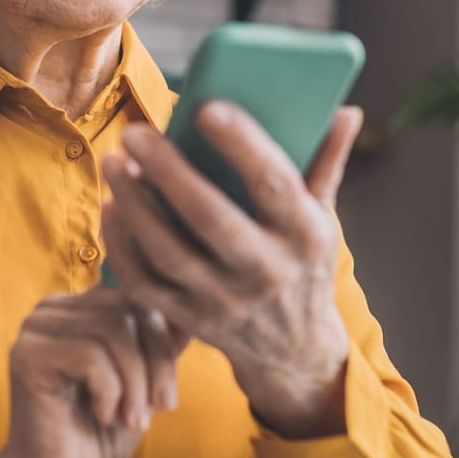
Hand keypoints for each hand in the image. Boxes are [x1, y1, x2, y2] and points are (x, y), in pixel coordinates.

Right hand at [0, 288, 186, 457]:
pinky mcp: (27, 354)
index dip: (164, 340)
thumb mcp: (143, 383)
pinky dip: (110, 392)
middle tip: (161, 408)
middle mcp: (53, 310)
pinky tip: (102, 416)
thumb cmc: (98, 434)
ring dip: (135, 383)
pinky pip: (91, 356)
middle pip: (128, 310)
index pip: (137, 296)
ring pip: (114, 331)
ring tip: (132, 420)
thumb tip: (190, 315)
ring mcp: (35, 329)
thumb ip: (160, 345)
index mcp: (78, 308)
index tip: (168, 395)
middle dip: (156, 362)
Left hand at [100, 103, 361, 438]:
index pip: (274, 183)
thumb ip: (327, 162)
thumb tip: (346, 110)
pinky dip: (122, 246)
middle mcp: (267, 270)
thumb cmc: (304, 265)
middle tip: (135, 133)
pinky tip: (112, 208)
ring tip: (115, 164)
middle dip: (168, 172)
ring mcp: (224, 300)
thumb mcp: (324, 218)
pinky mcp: (191, 320)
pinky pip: (145, 283)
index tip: (207, 107)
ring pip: (168, 252)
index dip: (242, 144)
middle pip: (210, 217)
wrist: (294, 350)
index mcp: (305, 234)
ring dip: (134, 205)